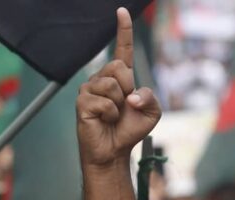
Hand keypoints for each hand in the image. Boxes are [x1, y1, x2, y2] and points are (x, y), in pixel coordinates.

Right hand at [76, 8, 160, 167]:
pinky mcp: (82, 102)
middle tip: (124, 106)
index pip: (122, 49)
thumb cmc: (130, 130)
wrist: (114, 152)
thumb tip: (132, 96)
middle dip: (127, 87)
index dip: (123, 30)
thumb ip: (150, 97)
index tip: (121, 12)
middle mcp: (102, 79)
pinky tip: (105, 120)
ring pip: (111, 85)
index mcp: (120, 77)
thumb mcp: (152, 112)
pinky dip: (110, 114)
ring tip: (113, 115)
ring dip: (119, 104)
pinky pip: (104, 102)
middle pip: (118, 67)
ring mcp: (90, 89)